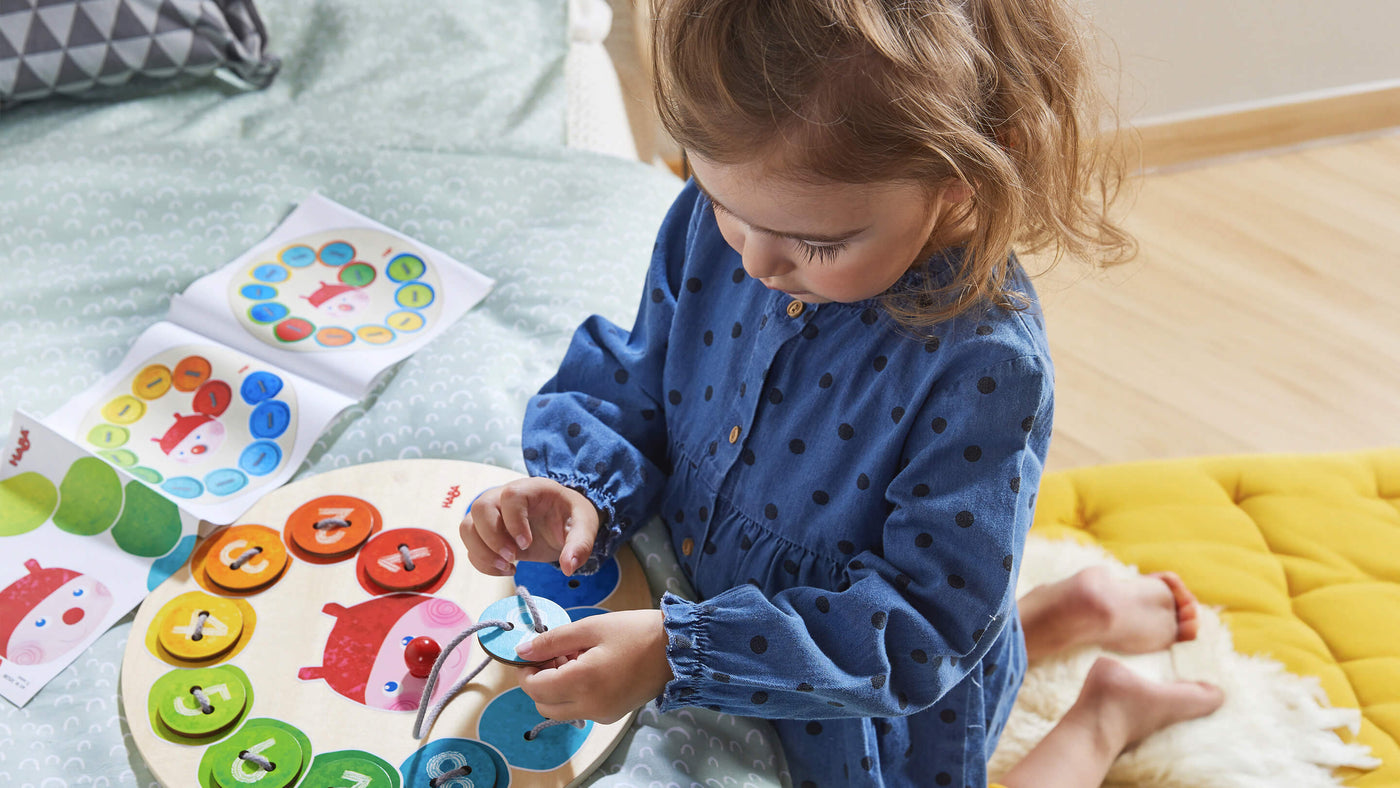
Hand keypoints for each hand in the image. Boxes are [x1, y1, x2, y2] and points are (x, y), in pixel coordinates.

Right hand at [459, 478, 599, 576]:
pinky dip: (482, 562)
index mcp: (531, 489)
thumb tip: (568, 567)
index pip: (511, 495)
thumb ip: (580, 544)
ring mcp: (492, 514)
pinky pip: (471, 546)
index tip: (527, 544)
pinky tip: (506, 569)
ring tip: (508, 567)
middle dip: (492, 538)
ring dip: (481, 551)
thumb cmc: (571, 517)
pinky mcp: (486, 533)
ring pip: (467, 527)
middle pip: (479, 508)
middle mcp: (504, 497)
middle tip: (514, 557)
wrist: (562, 522)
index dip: (514, 521)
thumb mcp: (585, 527)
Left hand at [515, 610, 672, 723]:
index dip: (526, 670)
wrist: (677, 648)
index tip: (532, 650)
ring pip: (560, 709)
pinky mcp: (612, 716)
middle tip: (555, 652)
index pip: (534, 688)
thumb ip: (552, 640)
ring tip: (575, 657)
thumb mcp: (590, 627)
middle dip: (539, 680)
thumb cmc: (635, 632)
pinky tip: (589, 668)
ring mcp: (602, 715)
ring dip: (556, 687)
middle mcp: (590, 707)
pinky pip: (580, 709)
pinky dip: (574, 693)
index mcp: (582, 683)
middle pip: (543, 704)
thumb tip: (521, 651)